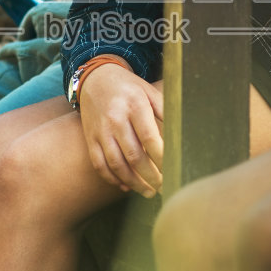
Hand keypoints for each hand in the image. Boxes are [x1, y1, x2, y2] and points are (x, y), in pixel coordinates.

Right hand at [78, 64, 163, 196]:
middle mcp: (115, 119)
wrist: (96, 78)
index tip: (173, 171)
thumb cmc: (129, 88)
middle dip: (151, 177)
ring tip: (149, 192)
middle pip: (134, 156)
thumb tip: (180, 135)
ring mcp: (100, 130)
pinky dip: (112, 178)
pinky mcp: (90, 138)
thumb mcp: (149, 91)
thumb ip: (165, 111)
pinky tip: (126, 186)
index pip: (150, 139)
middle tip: (164, 188)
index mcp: (134, 105)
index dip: (162, 159)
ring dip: (134, 183)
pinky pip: (99, 164)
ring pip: (116, 164)